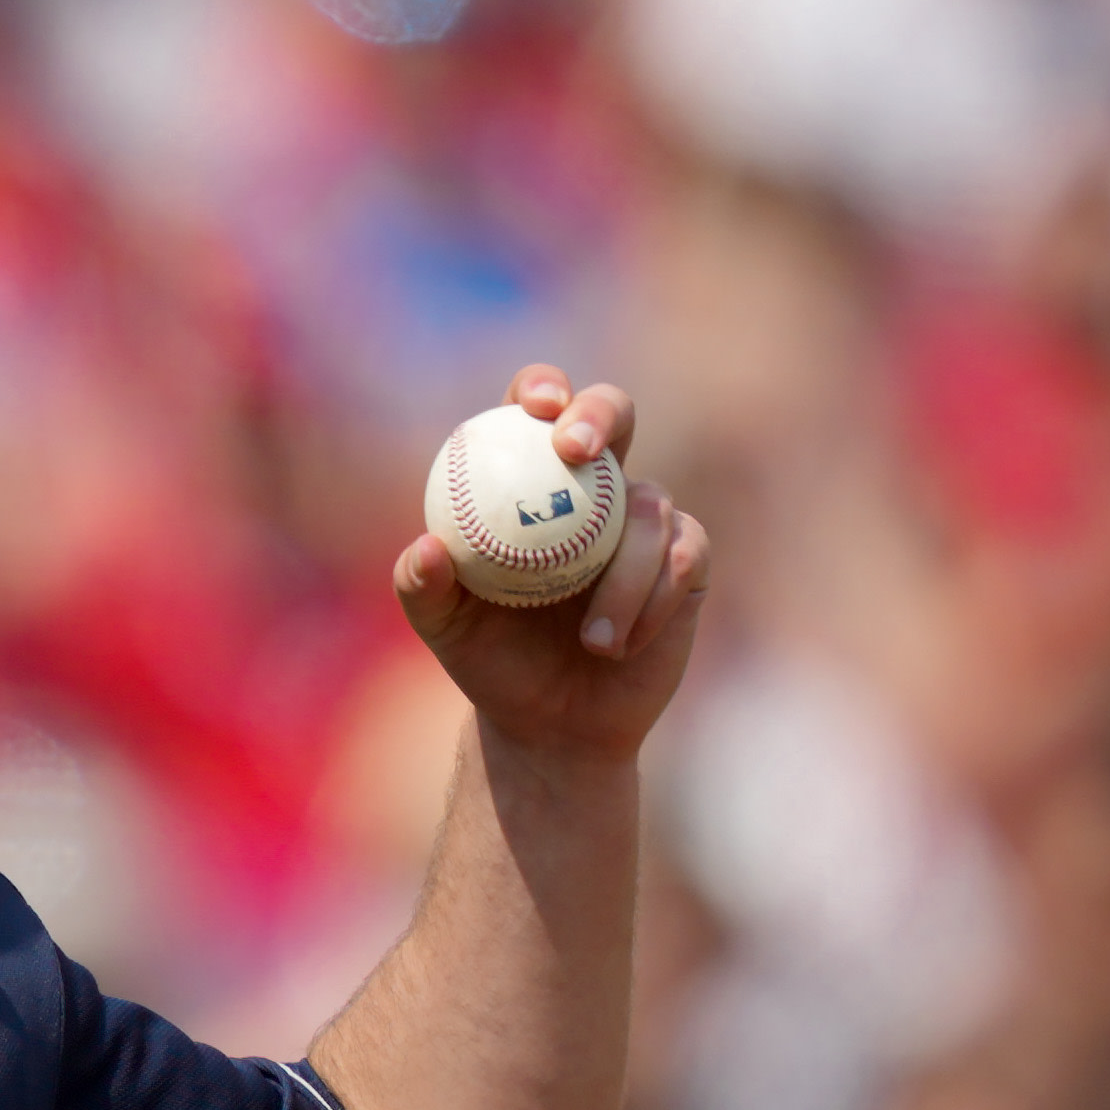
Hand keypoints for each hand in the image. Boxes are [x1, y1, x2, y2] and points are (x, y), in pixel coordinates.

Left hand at [395, 367, 713, 766]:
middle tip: (576, 450)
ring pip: (650, 507)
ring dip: (623, 576)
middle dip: (600, 413)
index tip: (537, 405)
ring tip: (592, 641)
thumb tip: (424, 549)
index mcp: (530, 480)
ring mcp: (644, 521)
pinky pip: (682, 560)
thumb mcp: (445, 630)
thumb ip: (423, 588)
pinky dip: (650, 603)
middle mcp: (593, 487)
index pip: (538, 410)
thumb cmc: (493, 661)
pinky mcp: (686, 562)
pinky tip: (620, 645)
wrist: (551, 721)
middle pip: (614, 412)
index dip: (543, 388)